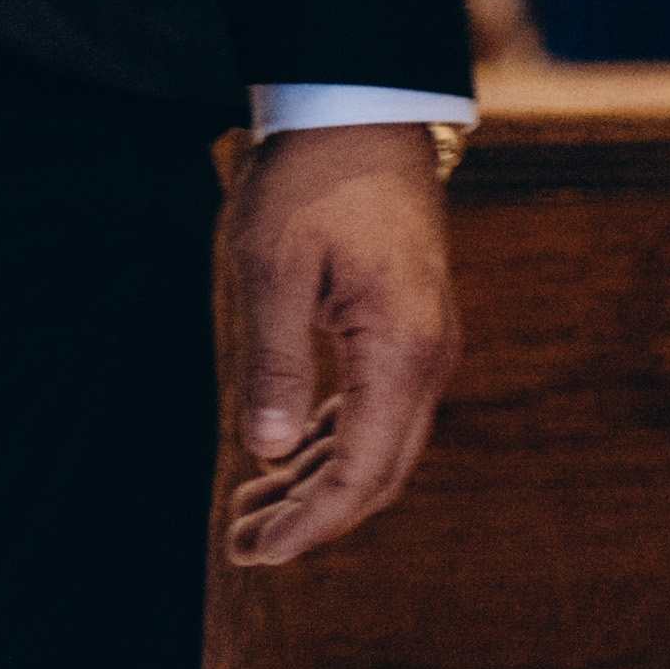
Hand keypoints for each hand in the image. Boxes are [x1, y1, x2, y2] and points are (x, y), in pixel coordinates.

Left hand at [221, 123, 458, 566]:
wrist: (361, 113)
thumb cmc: (308, 184)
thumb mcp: (272, 271)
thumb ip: (272, 364)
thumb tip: (263, 453)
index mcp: (400, 355)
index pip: (359, 472)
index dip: (310, 523)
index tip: (256, 555)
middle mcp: (427, 361)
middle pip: (376, 472)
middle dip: (313, 518)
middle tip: (242, 548)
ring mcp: (423, 346)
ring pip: (377, 444)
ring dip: (318, 484)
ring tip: (249, 514)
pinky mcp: (406, 329)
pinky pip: (374, 408)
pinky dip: (330, 442)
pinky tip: (284, 459)